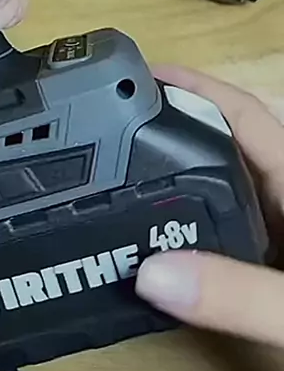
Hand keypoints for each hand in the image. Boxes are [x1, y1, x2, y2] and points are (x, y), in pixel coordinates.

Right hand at [135, 66, 283, 348]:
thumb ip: (237, 295)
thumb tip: (152, 273)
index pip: (245, 115)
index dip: (196, 87)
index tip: (145, 76)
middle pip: (238, 138)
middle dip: (187, 118)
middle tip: (126, 120)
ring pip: (238, 179)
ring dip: (193, 165)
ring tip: (138, 165)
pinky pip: (239, 218)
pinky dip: (204, 211)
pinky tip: (176, 226)